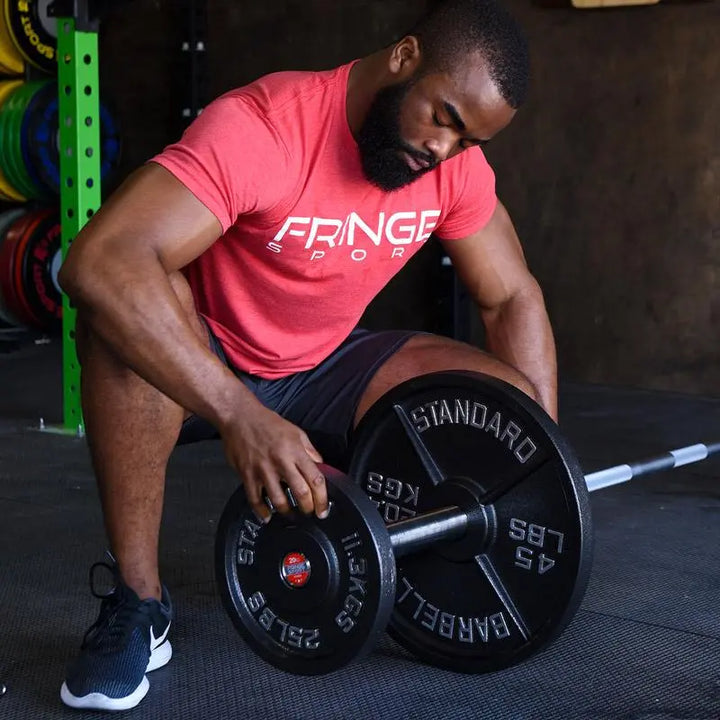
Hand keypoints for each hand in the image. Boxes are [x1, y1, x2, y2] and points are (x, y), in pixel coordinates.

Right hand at [219, 404, 326, 522]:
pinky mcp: (247, 474)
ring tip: (291, 514)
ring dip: (287, 512)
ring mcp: (263, 469)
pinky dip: (262, 511)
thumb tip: (321, 467)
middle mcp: (281, 461)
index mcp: (296, 451)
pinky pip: (255, 498)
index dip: (322, 499)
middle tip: (309, 513)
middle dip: (308, 508)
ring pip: (279, 499)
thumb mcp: (296, 432)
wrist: (240, 416)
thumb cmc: (268, 423)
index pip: (316, 479)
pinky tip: (267, 516)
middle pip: (300, 492)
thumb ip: (310, 451)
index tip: (323, 509)